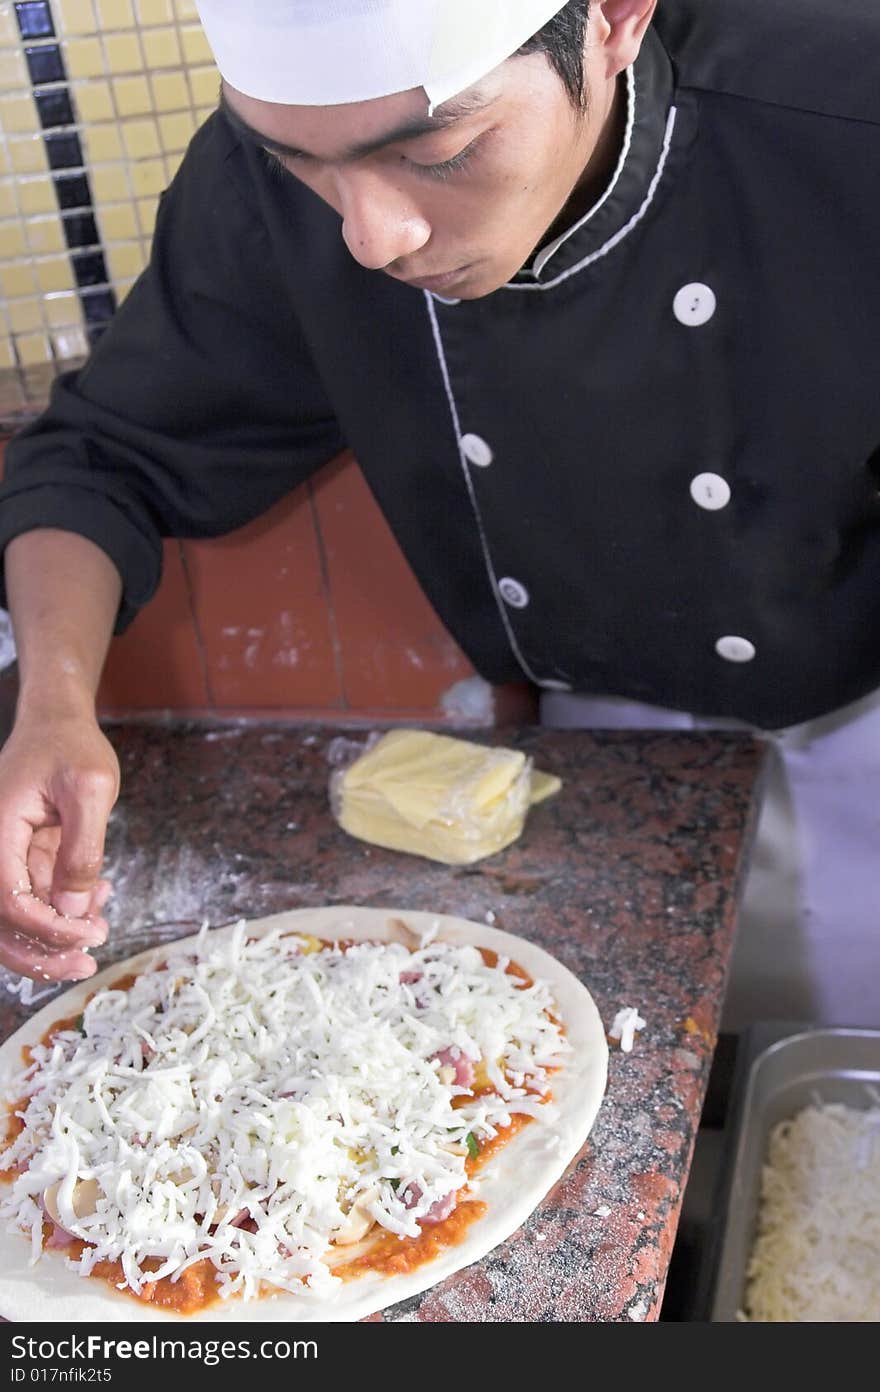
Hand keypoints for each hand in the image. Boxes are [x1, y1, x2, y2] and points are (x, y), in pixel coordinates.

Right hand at [0, 709, 119, 981]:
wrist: (58, 723)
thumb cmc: (72, 747)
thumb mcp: (91, 789)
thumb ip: (83, 850)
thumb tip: (75, 909)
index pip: (9, 902)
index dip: (48, 928)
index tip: (89, 933)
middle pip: (1, 924)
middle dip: (42, 953)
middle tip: (87, 964)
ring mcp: (3, 856)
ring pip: (16, 918)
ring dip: (56, 935)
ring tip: (100, 929)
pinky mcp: (19, 858)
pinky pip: (33, 898)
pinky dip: (64, 909)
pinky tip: (99, 898)